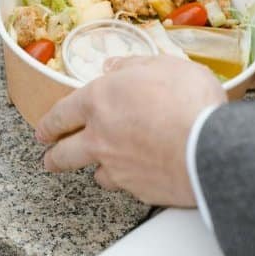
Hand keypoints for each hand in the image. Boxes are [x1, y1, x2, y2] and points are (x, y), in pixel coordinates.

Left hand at [36, 56, 225, 206]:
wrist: (210, 147)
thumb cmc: (189, 101)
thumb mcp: (163, 65)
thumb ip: (133, 65)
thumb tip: (114, 65)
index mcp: (99, 101)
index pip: (61, 114)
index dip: (49, 122)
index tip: (44, 129)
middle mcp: (100, 138)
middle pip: (64, 153)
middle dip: (53, 156)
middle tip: (50, 158)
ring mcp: (117, 168)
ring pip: (95, 174)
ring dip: (96, 170)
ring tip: (99, 169)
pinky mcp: (138, 190)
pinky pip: (126, 187)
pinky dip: (130, 182)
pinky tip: (140, 176)